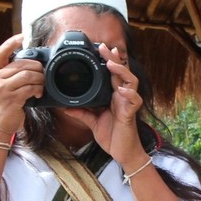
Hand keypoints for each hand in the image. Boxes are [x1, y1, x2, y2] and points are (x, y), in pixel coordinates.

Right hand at [0, 33, 42, 138]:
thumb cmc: (3, 105)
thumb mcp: (1, 86)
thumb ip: (10, 74)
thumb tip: (31, 64)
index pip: (0, 53)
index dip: (11, 42)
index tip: (21, 36)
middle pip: (22, 63)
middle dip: (37, 68)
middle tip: (41, 75)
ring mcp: (3, 88)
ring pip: (28, 75)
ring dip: (39, 80)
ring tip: (40, 86)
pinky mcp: (11, 99)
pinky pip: (30, 88)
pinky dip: (37, 89)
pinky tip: (37, 94)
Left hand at [65, 43, 146, 169]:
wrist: (122, 153)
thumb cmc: (112, 136)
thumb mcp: (92, 122)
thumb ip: (81, 113)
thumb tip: (65, 107)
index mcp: (114, 96)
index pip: (113, 74)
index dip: (109, 60)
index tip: (99, 48)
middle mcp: (122, 97)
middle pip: (121, 72)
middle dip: (114, 58)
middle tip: (104, 47)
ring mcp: (128, 104)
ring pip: (131, 82)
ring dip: (122, 72)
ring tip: (112, 64)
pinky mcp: (131, 114)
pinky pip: (135, 101)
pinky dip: (129, 95)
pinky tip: (122, 91)